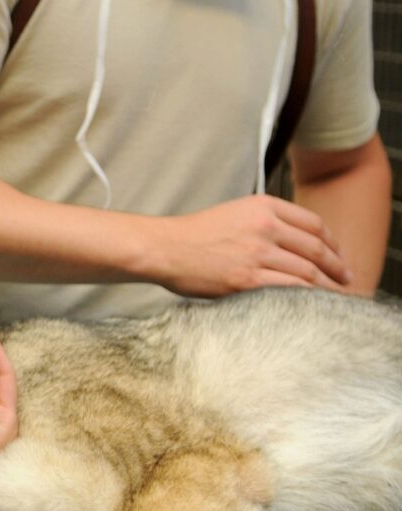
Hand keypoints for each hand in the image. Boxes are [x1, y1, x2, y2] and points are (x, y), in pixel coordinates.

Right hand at [149, 194, 352, 296]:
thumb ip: (264, 221)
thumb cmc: (193, 235)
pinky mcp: (248, 279)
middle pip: (316, 248)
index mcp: (263, 206)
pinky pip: (290, 289)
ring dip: (327, 286)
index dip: (333, 242)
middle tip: (347, 278)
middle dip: (337, 266)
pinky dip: (308, 297)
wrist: (164, 248)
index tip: (338, 255)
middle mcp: (265, 226)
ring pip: (308, 271)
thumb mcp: (234, 213)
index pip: (313, 224)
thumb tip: (291, 242)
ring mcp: (258, 253)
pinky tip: (314, 304)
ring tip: (336, 296)